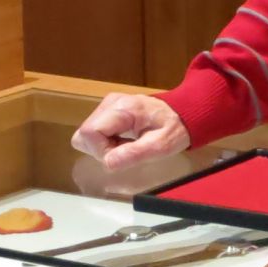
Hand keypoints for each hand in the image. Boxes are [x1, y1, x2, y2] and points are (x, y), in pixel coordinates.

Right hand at [70, 93, 188, 170]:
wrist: (183, 112)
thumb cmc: (174, 128)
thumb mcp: (160, 146)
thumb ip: (134, 154)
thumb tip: (108, 163)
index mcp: (123, 108)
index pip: (90, 132)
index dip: (100, 151)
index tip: (121, 155)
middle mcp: (110, 103)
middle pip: (84, 133)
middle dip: (100, 150)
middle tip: (124, 151)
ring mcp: (108, 105)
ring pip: (86, 134)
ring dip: (103, 146)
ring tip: (126, 145)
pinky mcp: (108, 110)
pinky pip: (94, 131)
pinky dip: (105, 141)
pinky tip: (124, 140)